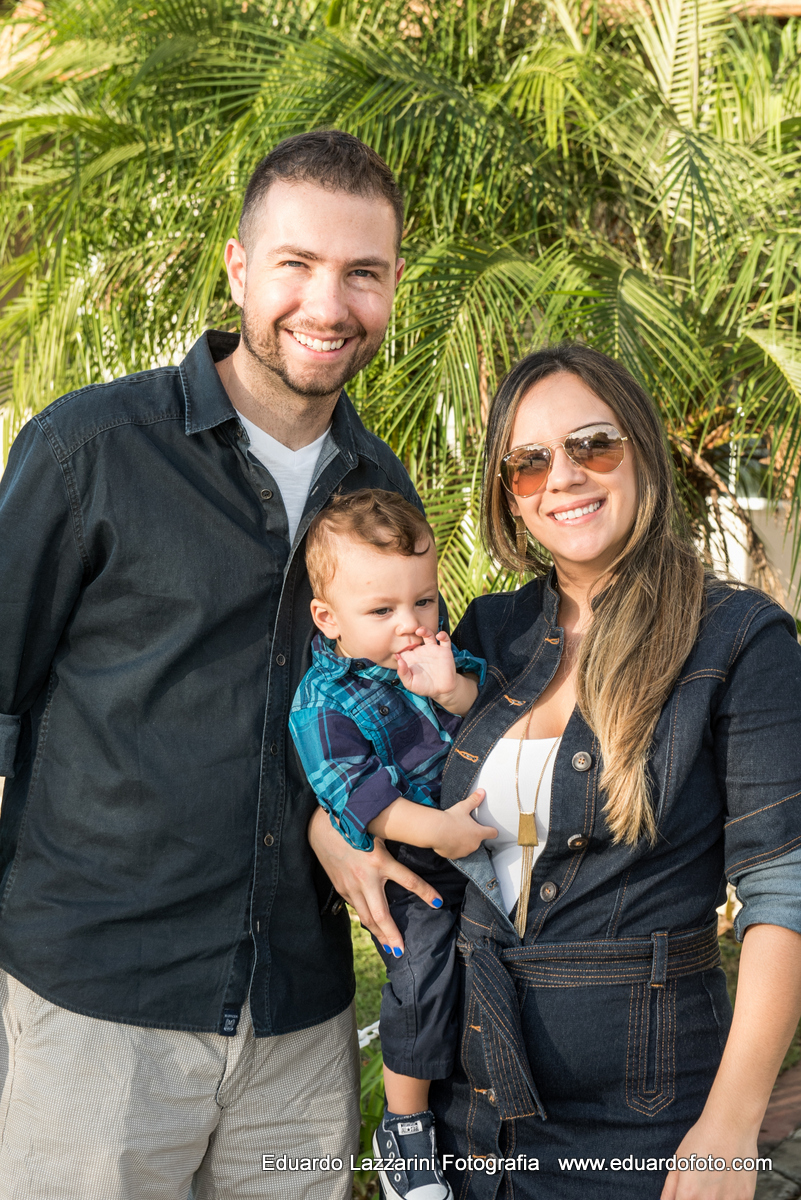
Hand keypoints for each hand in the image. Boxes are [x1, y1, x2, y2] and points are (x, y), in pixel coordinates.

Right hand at [308, 806, 443, 955]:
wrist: (322, 827)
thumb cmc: (356, 826)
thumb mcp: (380, 832)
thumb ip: (394, 845)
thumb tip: (417, 844)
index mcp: (379, 861)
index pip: (408, 880)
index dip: (425, 892)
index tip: (438, 902)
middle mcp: (365, 877)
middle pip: (380, 914)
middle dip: (391, 935)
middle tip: (400, 950)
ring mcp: (350, 886)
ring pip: (366, 917)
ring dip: (378, 934)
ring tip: (389, 947)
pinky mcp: (341, 888)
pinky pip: (356, 908)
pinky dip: (366, 920)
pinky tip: (373, 927)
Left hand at [396, 630, 477, 714]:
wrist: (442, 690)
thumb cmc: (424, 687)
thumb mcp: (410, 683)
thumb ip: (403, 673)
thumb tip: (399, 661)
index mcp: (412, 658)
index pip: (403, 646)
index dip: (399, 642)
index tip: (395, 640)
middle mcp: (421, 651)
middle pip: (414, 637)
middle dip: (410, 631)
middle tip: (406, 630)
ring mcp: (433, 650)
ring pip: (428, 635)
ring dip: (424, 630)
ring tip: (420, 631)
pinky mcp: (445, 651)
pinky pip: (445, 640)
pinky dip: (443, 635)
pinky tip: (439, 636)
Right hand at [430, 790, 496, 858]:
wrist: (435, 831)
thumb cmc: (451, 818)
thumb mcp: (463, 807)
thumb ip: (474, 800)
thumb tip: (482, 791)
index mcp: (478, 833)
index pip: (492, 833)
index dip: (492, 831)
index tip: (491, 829)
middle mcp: (474, 845)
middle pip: (478, 840)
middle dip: (473, 835)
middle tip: (464, 827)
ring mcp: (464, 852)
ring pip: (467, 847)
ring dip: (464, 842)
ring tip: (455, 834)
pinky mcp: (454, 856)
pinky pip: (456, 852)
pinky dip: (454, 848)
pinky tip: (448, 840)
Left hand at [660, 1116, 758, 1199]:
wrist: (731, 1126)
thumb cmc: (701, 1139)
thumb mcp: (679, 1160)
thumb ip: (670, 1188)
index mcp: (688, 1193)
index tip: (685, 1195)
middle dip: (696, 1199)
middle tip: (699, 1188)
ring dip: (713, 1199)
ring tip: (713, 1183)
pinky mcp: (745, 1197)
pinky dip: (729, 1198)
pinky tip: (727, 1184)